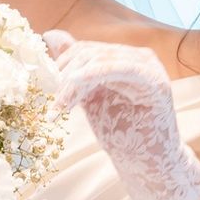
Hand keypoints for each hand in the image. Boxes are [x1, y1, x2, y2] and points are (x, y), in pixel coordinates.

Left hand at [44, 30, 199, 199]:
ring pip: (98, 59)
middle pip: (89, 52)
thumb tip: (50, 35)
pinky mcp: (155, 81)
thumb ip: (74, 70)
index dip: (60, 66)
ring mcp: (149, 66)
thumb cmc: (122, 133)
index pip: (84, 49)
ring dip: (72, 83)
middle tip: (50, 103)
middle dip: (63, 75)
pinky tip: (73, 90)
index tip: (44, 89)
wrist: (147, 164)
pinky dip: (92, 76)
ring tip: (59, 108)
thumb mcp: (89, 98)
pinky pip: (118, 68)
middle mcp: (139, 56)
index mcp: (124, 58)